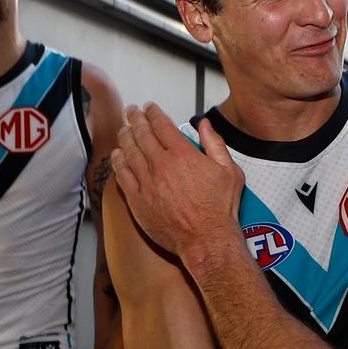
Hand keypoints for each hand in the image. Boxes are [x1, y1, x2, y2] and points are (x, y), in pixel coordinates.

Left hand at [111, 104, 245, 258]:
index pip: (162, 125)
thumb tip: (205, 125)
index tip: (150, 108)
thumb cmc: (220, 209)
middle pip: (142, 134)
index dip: (154, 113)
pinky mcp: (138, 200)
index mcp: (183, 154)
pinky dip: (119, 162)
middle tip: (132, 111)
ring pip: (130, 152)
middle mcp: (162, 165)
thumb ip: (215, 144)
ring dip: (125, 137)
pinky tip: (117, 155)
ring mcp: (148, 183)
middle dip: (135, 119)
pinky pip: (123, 176)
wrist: (206, 240)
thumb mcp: (230, 171)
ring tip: (124, 129)